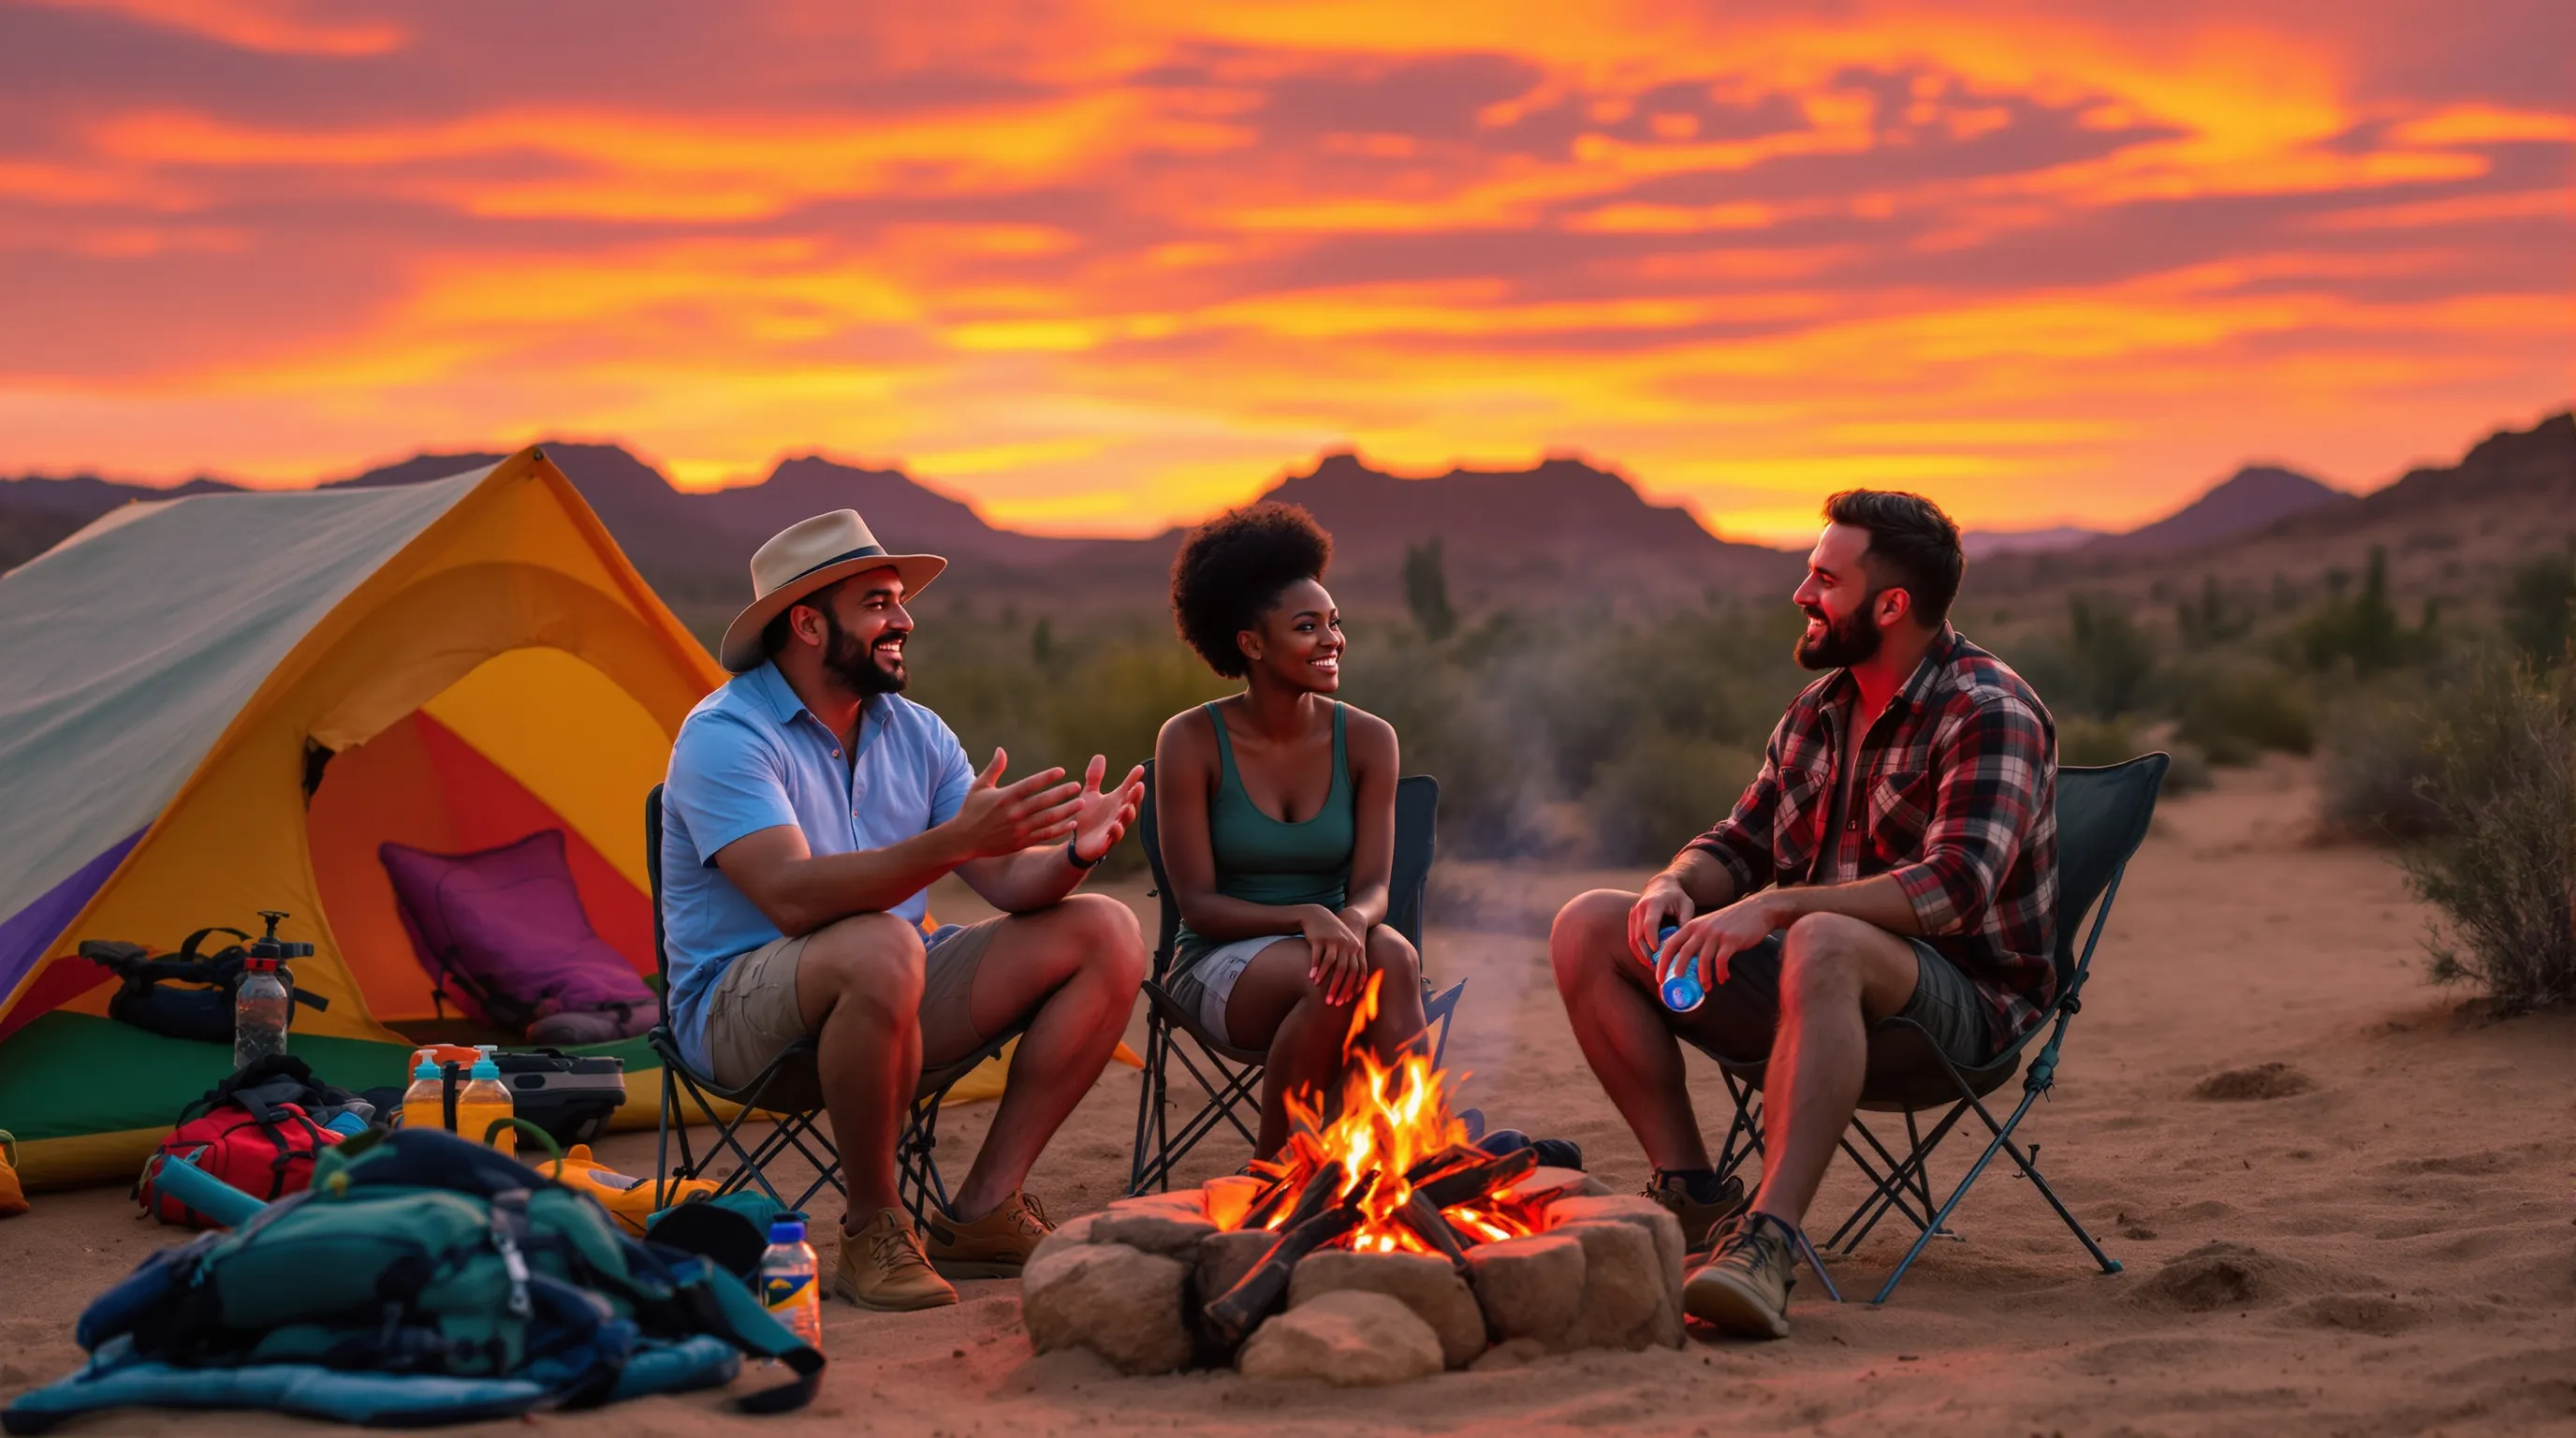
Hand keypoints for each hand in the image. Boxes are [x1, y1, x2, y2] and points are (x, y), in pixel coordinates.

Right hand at [948, 749, 1079, 858]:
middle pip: (1043, 801)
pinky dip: (1060, 830)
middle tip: (1077, 786)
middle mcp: (1013, 813)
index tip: (1061, 771)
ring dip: (1066, 811)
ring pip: (1047, 819)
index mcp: (1005, 797)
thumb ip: (994, 768)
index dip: (1046, 777)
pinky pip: (1044, 835)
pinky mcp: (1021, 842)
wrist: (963, 840)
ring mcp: (1018, 829)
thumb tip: (1001, 750)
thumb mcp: (979, 786)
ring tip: (1081, 803)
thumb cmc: (971, 810)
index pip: (1030, 784)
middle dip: (1062, 793)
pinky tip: (1072, 823)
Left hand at [1068, 756, 1145, 865]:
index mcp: (1115, 802)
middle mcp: (1117, 815)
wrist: (1077, 844)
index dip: (1134, 779)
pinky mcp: (1105, 843)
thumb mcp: (1089, 795)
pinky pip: (1112, 838)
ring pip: (1124, 821)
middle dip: (1136, 797)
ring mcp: (1113, 829)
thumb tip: (1100, 756)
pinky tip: (1115, 826)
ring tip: (1128, 806)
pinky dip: (1115, 832)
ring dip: (1128, 814)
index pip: (1128, 788)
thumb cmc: (1087, 818)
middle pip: (1131, 804)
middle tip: (1139, 786)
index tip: (1140, 768)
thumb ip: (1095, 777)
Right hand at [1298, 907, 1368, 1005]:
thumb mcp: (1346, 945)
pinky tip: (1312, 979)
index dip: (1354, 986)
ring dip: (1327, 981)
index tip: (1347, 1000)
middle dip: (1340, 989)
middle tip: (1333, 1003)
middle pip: (1346, 970)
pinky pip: (1318, 956)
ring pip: (1332, 964)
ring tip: (1321, 994)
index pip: (1359, 970)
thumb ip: (1352, 961)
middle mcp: (1347, 944)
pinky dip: (1316, 969)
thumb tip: (1358, 986)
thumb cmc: (1334, 935)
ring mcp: (1334, 940)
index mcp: (1356, 947)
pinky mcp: (1320, 938)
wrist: (1319, 915)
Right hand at [1629, 872, 1695, 966]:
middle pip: (1638, 934)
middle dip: (1646, 953)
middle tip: (1656, 966)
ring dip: (1641, 954)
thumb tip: (1685, 942)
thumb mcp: (1686, 905)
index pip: (1649, 924)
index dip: (1652, 940)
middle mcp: (1639, 908)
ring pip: (1632, 939)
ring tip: (1652, 966)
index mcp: (1654, 903)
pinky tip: (1648, 960)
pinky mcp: (1631, 920)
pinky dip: (1638, 950)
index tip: (1658, 953)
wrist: (1662, 885)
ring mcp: (1633, 914)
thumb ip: (1685, 921)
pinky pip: (1631, 938)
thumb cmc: (1677, 896)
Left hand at [1655, 894, 1781, 995]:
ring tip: (1706, 987)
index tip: (1659, 977)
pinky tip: (1723, 978)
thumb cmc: (1731, 921)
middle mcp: (1701, 929)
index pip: (1670, 944)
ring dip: (1703, 977)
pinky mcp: (1731, 941)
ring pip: (1703, 960)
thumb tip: (1686, 962)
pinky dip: (1721, 973)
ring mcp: (1716, 935)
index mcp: (1692, 925)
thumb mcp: (1708, 924)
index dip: (1662, 962)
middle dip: (1677, 971)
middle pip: (1683, 953)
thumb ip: (1696, 939)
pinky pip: (1721, 962)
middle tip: (1675, 985)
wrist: (1756, 910)